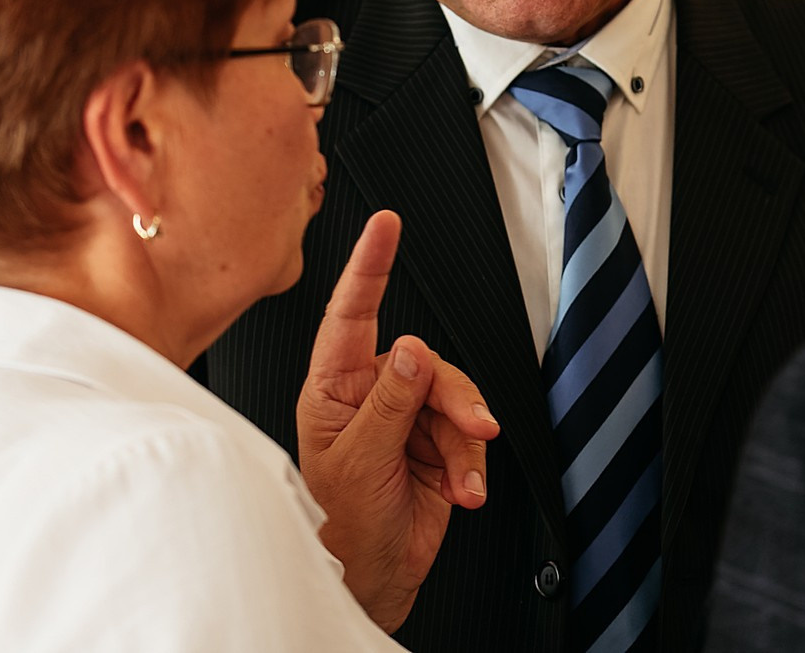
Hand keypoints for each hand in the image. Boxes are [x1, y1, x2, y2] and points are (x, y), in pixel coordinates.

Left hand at [298, 210, 499, 631]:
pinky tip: (465, 488)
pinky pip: (468, 431)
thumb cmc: (339, 527)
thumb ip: (391, 402)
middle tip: (471, 428)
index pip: (349, 313)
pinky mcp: (435, 444)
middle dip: (453, 397)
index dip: (369, 264)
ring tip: (463, 478)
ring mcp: (404, 417)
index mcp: (333, 387)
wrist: (371, 581)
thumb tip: (413, 349)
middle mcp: (369, 393)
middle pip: (426, 362)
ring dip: (465, 440)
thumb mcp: (360, 460)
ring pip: (454, 395)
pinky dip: (472, 462)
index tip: (385, 224)